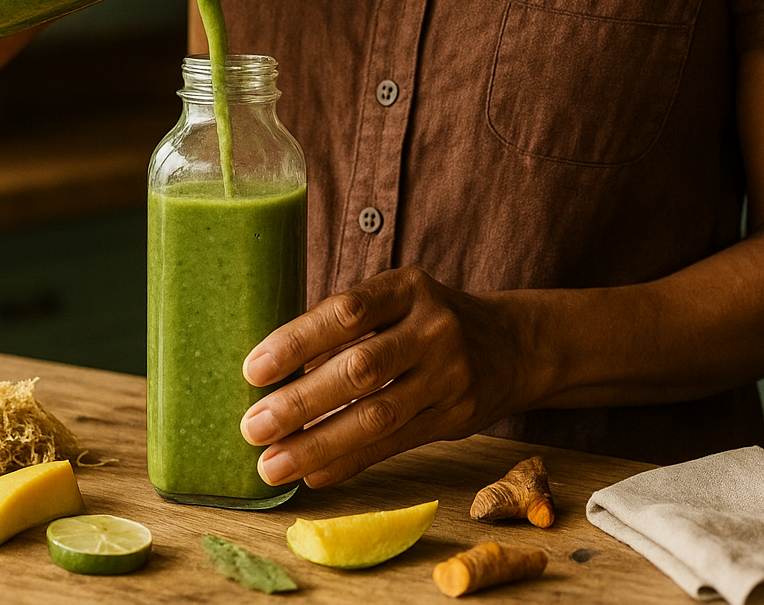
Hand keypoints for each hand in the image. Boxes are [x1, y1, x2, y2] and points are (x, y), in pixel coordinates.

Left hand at [240, 267, 530, 488]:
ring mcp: (448, 376)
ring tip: (272, 464)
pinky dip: (349, 462)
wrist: (511, 344)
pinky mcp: (454, 418)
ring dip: (318, 444)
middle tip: (252, 427)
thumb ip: (347, 329)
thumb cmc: (428, 320)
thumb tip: (274, 372)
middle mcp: (432, 328)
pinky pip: (393, 446)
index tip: (253, 369)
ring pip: (376, 416)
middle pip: (360, 369)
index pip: (346, 312)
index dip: (298, 340)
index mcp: (406, 288)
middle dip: (300, 402)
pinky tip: (313, 475)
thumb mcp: (396, 301)